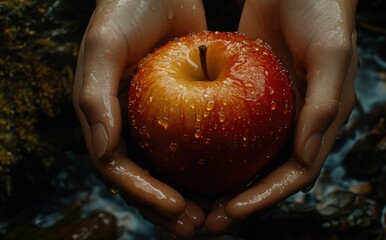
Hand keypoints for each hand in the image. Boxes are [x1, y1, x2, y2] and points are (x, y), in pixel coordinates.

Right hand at [72, 0, 206, 236]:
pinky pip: (196, 144)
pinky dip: (209, 166)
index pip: (117, 168)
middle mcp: (129, 124)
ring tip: (214, 214)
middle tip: (196, 225)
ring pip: (172, 168)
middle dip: (167, 207)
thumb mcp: (105, 45)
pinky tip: (231, 179)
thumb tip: (103, 153)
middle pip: (145, 177)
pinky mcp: (184, 109)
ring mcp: (157, 119)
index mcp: (104, 117)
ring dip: (190, 195)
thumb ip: (95, 97)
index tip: (176, 208)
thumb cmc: (128, 8)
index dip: (142, 193)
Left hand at [204, 0, 358, 233]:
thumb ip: (323, 106)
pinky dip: (214, 149)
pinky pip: (231, 129)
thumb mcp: (330, 54)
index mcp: (321, 121)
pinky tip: (189, 159)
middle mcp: (296, 123)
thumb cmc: (322, 12)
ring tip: (195, 203)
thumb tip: (304, 160)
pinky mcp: (249, 97)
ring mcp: (271, 112)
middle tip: (208, 220)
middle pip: (268, 174)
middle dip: (241, 202)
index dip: (266, 197)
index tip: (232, 211)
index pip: (296, 173)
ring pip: (246, 158)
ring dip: (223, 183)